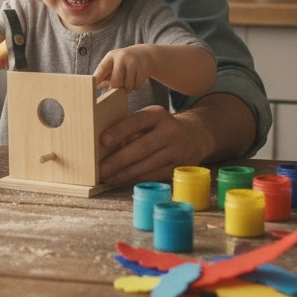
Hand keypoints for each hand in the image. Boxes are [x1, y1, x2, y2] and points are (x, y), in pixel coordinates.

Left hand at [94, 45, 155, 93]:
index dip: (96, 80)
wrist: (146, 54)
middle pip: (116, 82)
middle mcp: (122, 57)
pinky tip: (137, 78)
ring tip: (129, 80)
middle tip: (121, 82)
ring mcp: (133, 62)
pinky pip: (136, 86)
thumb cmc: (125, 61)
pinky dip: (136, 87)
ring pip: (127, 86)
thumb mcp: (114, 63)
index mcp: (111, 56)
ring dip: (128, 88)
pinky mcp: (143, 68)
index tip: (91, 89)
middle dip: (118, 86)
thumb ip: (104, 75)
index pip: (101, 69)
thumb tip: (95, 87)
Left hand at [96, 105, 212, 184]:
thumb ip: (130, 129)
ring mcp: (178, 150)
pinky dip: (136, 179)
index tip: (102, 141)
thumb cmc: (161, 127)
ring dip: (125, 174)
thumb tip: (104, 147)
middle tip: (100, 169)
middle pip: (142, 147)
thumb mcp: (149, 120)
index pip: (137, 121)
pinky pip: (155, 175)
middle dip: (119, 160)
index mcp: (158, 115)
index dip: (119, 131)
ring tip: (108, 178)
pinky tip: (123, 181)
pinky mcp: (180, 167)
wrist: (196, 135)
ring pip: (148, 165)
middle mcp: (171, 131)